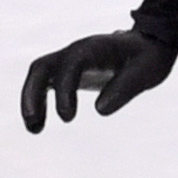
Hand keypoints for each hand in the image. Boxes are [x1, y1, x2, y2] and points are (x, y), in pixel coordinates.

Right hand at [19, 30, 175, 131]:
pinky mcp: (66, 72)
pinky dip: (37, 103)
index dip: (65, 90)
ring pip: (38, 75)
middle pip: (42, 66)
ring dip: (30, 100)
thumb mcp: (146, 72)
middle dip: (33, 93)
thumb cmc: (146, 58)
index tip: (67, 118)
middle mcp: (75, 51)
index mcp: (95, 48)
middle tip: (34, 122)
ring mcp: (68, 61)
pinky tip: (38, 125)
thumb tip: (100, 109)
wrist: (145, 48)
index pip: (71, 64)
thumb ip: (125, 87)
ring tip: (34, 129)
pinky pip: (44, 84)